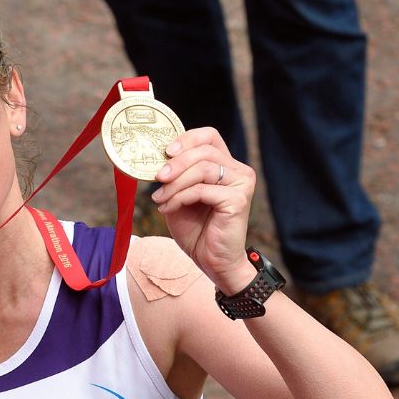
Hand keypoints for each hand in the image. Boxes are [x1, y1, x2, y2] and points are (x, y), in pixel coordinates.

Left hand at [147, 125, 255, 288]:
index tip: (165, 151)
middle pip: (204, 150)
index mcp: (227, 166)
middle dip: (176, 162)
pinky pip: (202, 189)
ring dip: (175, 182)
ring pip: (203, 168)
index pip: (209, 136)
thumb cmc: (198, 230)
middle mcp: (239, 171)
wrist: (213, 262)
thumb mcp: (180, 195)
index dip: (187, 138)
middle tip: (158, 177)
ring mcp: (242, 185)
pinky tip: (168, 208)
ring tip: (160, 198)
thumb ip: (175, 176)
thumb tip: (157, 159)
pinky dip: (180, 197)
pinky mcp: (238, 200)